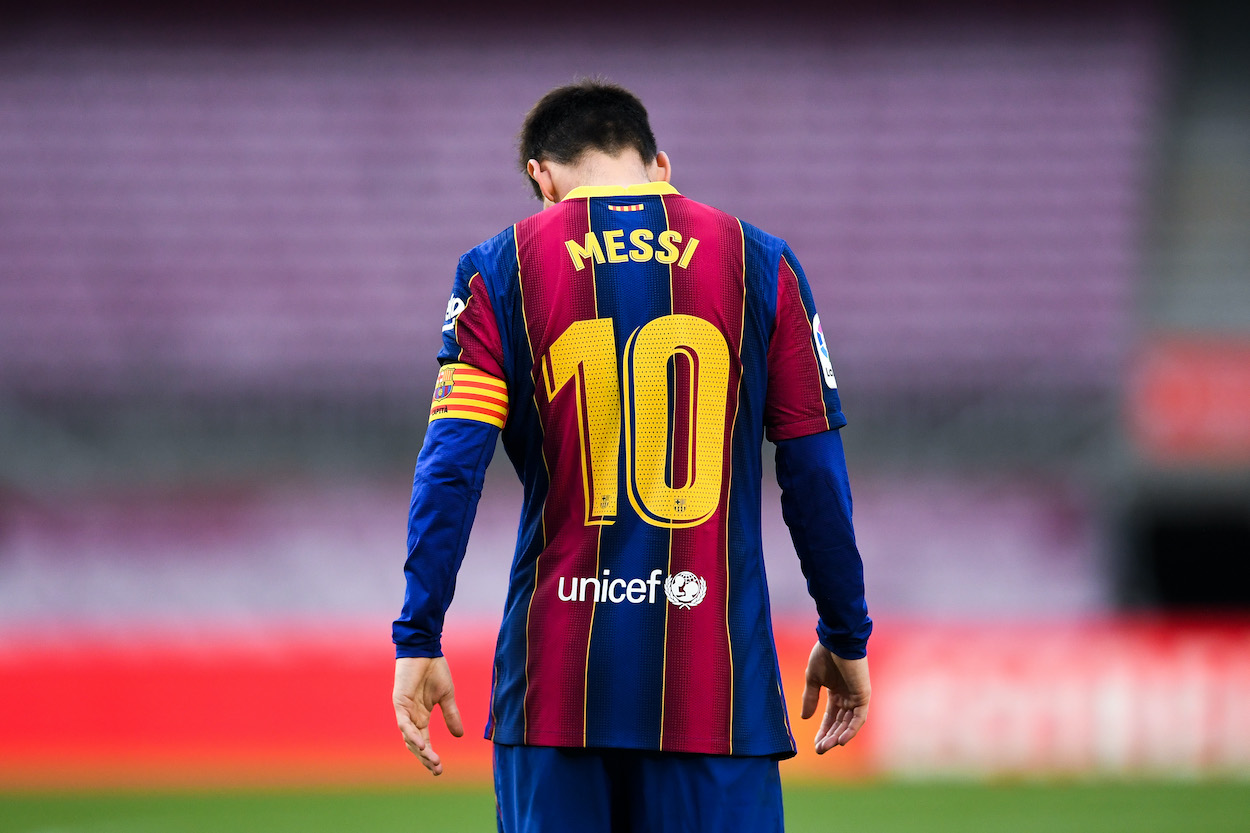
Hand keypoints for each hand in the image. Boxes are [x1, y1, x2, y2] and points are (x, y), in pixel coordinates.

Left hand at [393, 656, 464, 775]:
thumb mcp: (447, 696)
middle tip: (437, 770)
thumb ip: (451, 715)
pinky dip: (412, 735)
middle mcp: (411, 717)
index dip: (430, 756)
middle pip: (415, 744)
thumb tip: (459, 736)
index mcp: (421, 716)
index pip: (424, 741)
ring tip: (433, 761)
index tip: (439, 770)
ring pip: (408, 737)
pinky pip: (404, 723)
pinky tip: (421, 745)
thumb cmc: (434, 670)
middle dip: (425, 758)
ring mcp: (404, 711)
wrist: (426, 650)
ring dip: (420, 751)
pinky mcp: (400, 702)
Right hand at [800, 642, 869, 752]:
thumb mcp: (812, 679)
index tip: (815, 745)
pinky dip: (851, 729)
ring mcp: (857, 697)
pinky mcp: (863, 695)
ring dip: (838, 736)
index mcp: (836, 693)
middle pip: (840, 724)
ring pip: (849, 724)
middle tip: (820, 750)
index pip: (831, 718)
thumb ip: (810, 698)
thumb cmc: (824, 654)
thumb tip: (804, 718)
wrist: (836, 640)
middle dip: (829, 737)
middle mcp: (848, 697)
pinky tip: (841, 740)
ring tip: (827, 747)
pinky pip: (859, 718)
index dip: (823, 731)